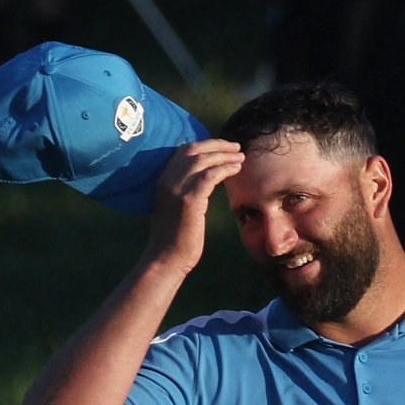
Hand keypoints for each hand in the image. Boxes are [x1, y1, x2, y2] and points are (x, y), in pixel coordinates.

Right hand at [145, 139, 243, 274]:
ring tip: (240, 156)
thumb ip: (186, 191)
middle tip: (236, 147)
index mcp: (163, 180)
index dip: (205, 145)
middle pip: (194, 150)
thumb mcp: (176, 208)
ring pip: (203, 160)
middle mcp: (168, 180)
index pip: (184, 151)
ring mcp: (177, 189)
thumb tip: (207, 181)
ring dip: (225, 155)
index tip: (223, 147)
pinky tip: (236, 169)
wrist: (166, 259)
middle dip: (217, 145)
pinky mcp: (189, 200)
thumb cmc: (174, 239)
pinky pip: (210, 175)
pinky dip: (225, 168)